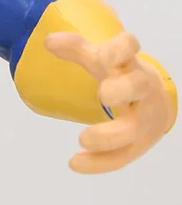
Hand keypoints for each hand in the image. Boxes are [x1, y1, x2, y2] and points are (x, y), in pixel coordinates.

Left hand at [45, 31, 174, 173]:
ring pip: (133, 128)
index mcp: (128, 63)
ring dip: (110, 136)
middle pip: (138, 86)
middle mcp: (140, 88)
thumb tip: (48, 41)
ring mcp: (142, 117)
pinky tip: (75, 163)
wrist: (155, 102)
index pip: (130, 46)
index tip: (106, 57)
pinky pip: (123, 156)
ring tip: (83, 139)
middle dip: (122, 90)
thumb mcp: (101, 59)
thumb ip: (77, 49)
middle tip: (103, 96)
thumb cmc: (121, 75)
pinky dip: (100, 163)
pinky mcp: (138, 143)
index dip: (121, 50)